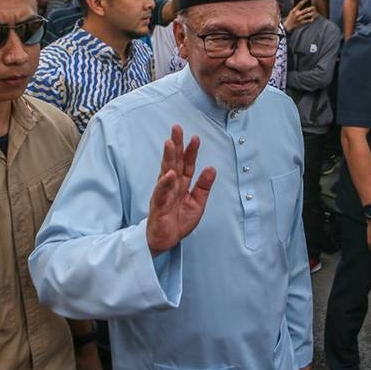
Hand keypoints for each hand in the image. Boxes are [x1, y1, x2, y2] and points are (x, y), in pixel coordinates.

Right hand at [146, 125, 216, 255]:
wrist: (166, 241)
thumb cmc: (179, 221)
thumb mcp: (197, 203)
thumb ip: (203, 186)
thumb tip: (212, 168)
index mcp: (182, 184)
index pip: (186, 164)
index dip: (191, 151)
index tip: (195, 137)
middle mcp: (171, 185)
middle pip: (174, 162)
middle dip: (176, 145)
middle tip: (176, 128)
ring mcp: (163, 194)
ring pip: (166, 172)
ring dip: (168, 158)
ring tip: (170, 143)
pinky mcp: (158, 206)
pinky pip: (161, 193)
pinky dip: (165, 183)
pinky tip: (169, 174)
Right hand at [284, 0, 315, 31]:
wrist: (288, 26)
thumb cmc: (291, 17)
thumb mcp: (292, 12)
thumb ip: (297, 9)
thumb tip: (304, 5)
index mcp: (294, 10)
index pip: (300, 4)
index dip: (304, 0)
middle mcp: (297, 14)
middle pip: (306, 10)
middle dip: (311, 8)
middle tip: (314, 7)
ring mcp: (300, 19)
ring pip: (308, 15)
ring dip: (312, 13)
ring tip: (313, 12)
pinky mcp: (302, 23)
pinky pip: (308, 21)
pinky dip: (311, 19)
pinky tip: (312, 18)